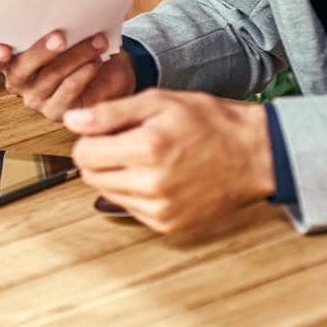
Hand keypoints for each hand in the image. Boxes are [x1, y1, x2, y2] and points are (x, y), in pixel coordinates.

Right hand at [0, 30, 135, 120]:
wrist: (110, 71)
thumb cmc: (79, 45)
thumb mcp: (63, 31)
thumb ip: (52, 25)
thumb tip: (59, 9)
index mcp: (9, 59)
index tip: (3, 50)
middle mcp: (17, 81)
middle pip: (21, 69)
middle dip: (41, 51)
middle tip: (60, 37)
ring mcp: (35, 99)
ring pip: (51, 76)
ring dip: (76, 55)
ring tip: (96, 41)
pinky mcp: (56, 112)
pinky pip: (68, 91)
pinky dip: (84, 74)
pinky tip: (96, 62)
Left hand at [66, 89, 275, 232]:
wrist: (254, 155)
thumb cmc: (210, 123)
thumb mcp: (159, 102)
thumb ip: (110, 112)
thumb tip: (72, 120)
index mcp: (148, 149)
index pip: (83, 154)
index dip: (90, 138)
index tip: (107, 131)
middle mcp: (152, 184)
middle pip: (91, 175)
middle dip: (100, 157)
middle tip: (129, 142)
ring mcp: (160, 209)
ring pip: (106, 193)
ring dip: (116, 175)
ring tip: (147, 158)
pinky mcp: (168, 225)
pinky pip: (129, 208)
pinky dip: (134, 192)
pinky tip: (158, 176)